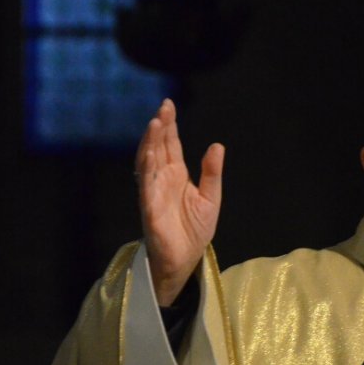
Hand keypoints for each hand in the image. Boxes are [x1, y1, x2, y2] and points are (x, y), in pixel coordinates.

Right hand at [135, 99, 223, 305]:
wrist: (185, 258)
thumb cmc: (195, 229)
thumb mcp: (210, 198)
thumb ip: (212, 172)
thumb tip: (217, 146)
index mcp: (176, 175)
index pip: (170, 145)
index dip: (169, 126)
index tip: (168, 105)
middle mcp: (162, 179)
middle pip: (158, 148)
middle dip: (160, 127)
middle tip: (163, 107)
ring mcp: (153, 192)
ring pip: (148, 162)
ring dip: (150, 143)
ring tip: (155, 123)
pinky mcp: (150, 208)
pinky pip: (146, 186)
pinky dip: (147, 169)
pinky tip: (149, 153)